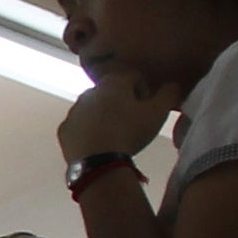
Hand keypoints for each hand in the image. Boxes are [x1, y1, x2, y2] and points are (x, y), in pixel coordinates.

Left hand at [55, 73, 173, 169]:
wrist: (97, 161)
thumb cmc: (130, 132)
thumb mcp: (158, 113)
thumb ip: (168, 95)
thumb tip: (172, 85)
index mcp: (113, 82)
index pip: (133, 76)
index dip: (144, 90)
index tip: (147, 107)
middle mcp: (90, 91)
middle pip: (110, 92)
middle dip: (122, 103)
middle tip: (133, 122)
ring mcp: (74, 110)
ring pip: (93, 109)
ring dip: (104, 117)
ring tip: (116, 135)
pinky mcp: (64, 130)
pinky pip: (80, 126)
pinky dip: (88, 132)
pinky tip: (99, 145)